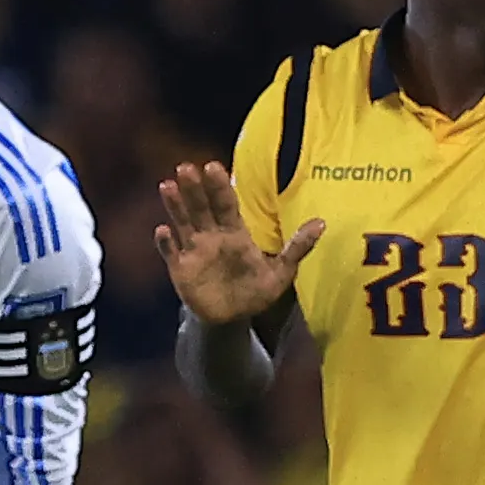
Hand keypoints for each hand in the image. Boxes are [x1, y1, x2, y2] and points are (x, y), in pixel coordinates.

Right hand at [155, 162, 326, 329]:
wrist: (232, 318)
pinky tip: (162, 231)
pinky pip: (171, 252)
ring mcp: (194, 251)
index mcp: (235, 233)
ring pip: (183, 223)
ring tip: (167, 186)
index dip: (220, 187)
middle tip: (186, 167)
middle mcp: (212, 236)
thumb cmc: (257, 291)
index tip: (214, 166)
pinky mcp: (180, 268)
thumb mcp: (281, 272)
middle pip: (201, 208)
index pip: (226, 205)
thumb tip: (322, 223)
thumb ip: (298, 247)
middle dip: (194, 188)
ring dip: (175, 205)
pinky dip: (166, 243)